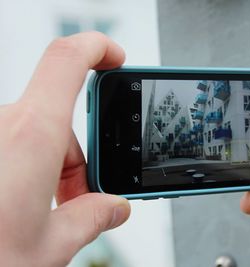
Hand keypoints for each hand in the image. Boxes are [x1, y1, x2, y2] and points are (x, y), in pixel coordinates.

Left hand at [0, 32, 130, 265]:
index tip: (116, 59)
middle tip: (78, 199)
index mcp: (31, 136)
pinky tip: (21, 208)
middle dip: (77, 157)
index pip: (68, 59)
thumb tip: (114, 208)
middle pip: (57, 118)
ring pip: (32, 134)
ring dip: (49, 169)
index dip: (98, 48)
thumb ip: (92, 219)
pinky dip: (24, 167)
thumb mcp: (52, 247)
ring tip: (46, 216)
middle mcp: (3, 126)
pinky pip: (9, 143)